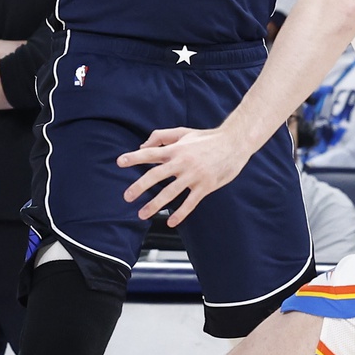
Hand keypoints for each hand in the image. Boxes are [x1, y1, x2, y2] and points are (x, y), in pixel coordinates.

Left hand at [118, 125, 251, 223]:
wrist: (234, 143)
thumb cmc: (207, 138)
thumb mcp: (183, 133)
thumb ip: (161, 137)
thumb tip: (142, 147)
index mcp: (176, 149)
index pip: (151, 153)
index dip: (134, 157)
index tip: (119, 162)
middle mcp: (183, 162)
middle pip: (156, 175)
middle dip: (139, 186)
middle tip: (127, 196)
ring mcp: (194, 175)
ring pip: (170, 192)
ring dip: (155, 204)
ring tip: (142, 214)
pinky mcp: (205, 186)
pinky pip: (190, 202)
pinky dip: (180, 213)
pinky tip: (170, 222)